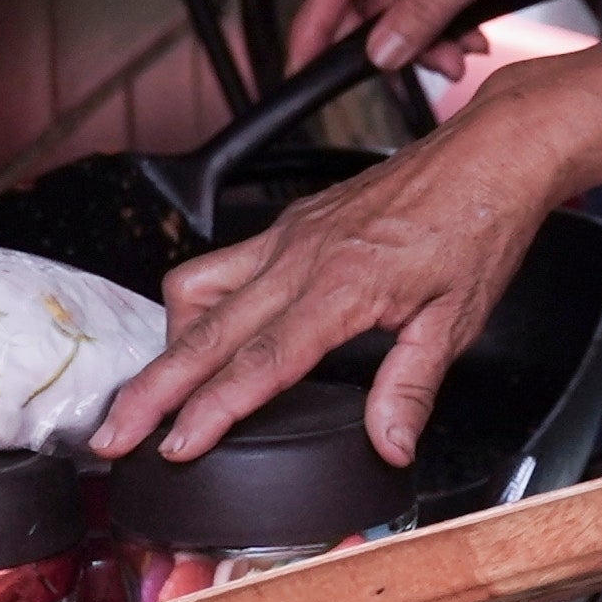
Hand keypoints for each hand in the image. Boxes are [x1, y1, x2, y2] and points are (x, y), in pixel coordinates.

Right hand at [92, 74, 578, 466]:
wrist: (490, 154)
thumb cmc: (480, 226)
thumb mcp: (458, 320)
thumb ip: (412, 387)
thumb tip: (389, 446)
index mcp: (344, 286)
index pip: (261, 361)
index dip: (211, 410)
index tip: (174, 447)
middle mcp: (302, 256)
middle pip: (204, 332)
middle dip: (150, 391)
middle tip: (111, 437)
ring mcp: (289, 235)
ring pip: (197, 289)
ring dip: (167, 343)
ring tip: (153, 392)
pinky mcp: (290, 223)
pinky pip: (221, 262)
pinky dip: (196, 302)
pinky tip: (203, 331)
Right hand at [293, 0, 596, 78]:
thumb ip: (422, 14)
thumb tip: (379, 53)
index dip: (313, 27)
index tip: (298, 66)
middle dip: (390, 39)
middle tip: (417, 68)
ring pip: (398, 6)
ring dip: (424, 37)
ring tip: (459, 56)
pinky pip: (426, 0)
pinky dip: (444, 24)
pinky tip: (470, 38)